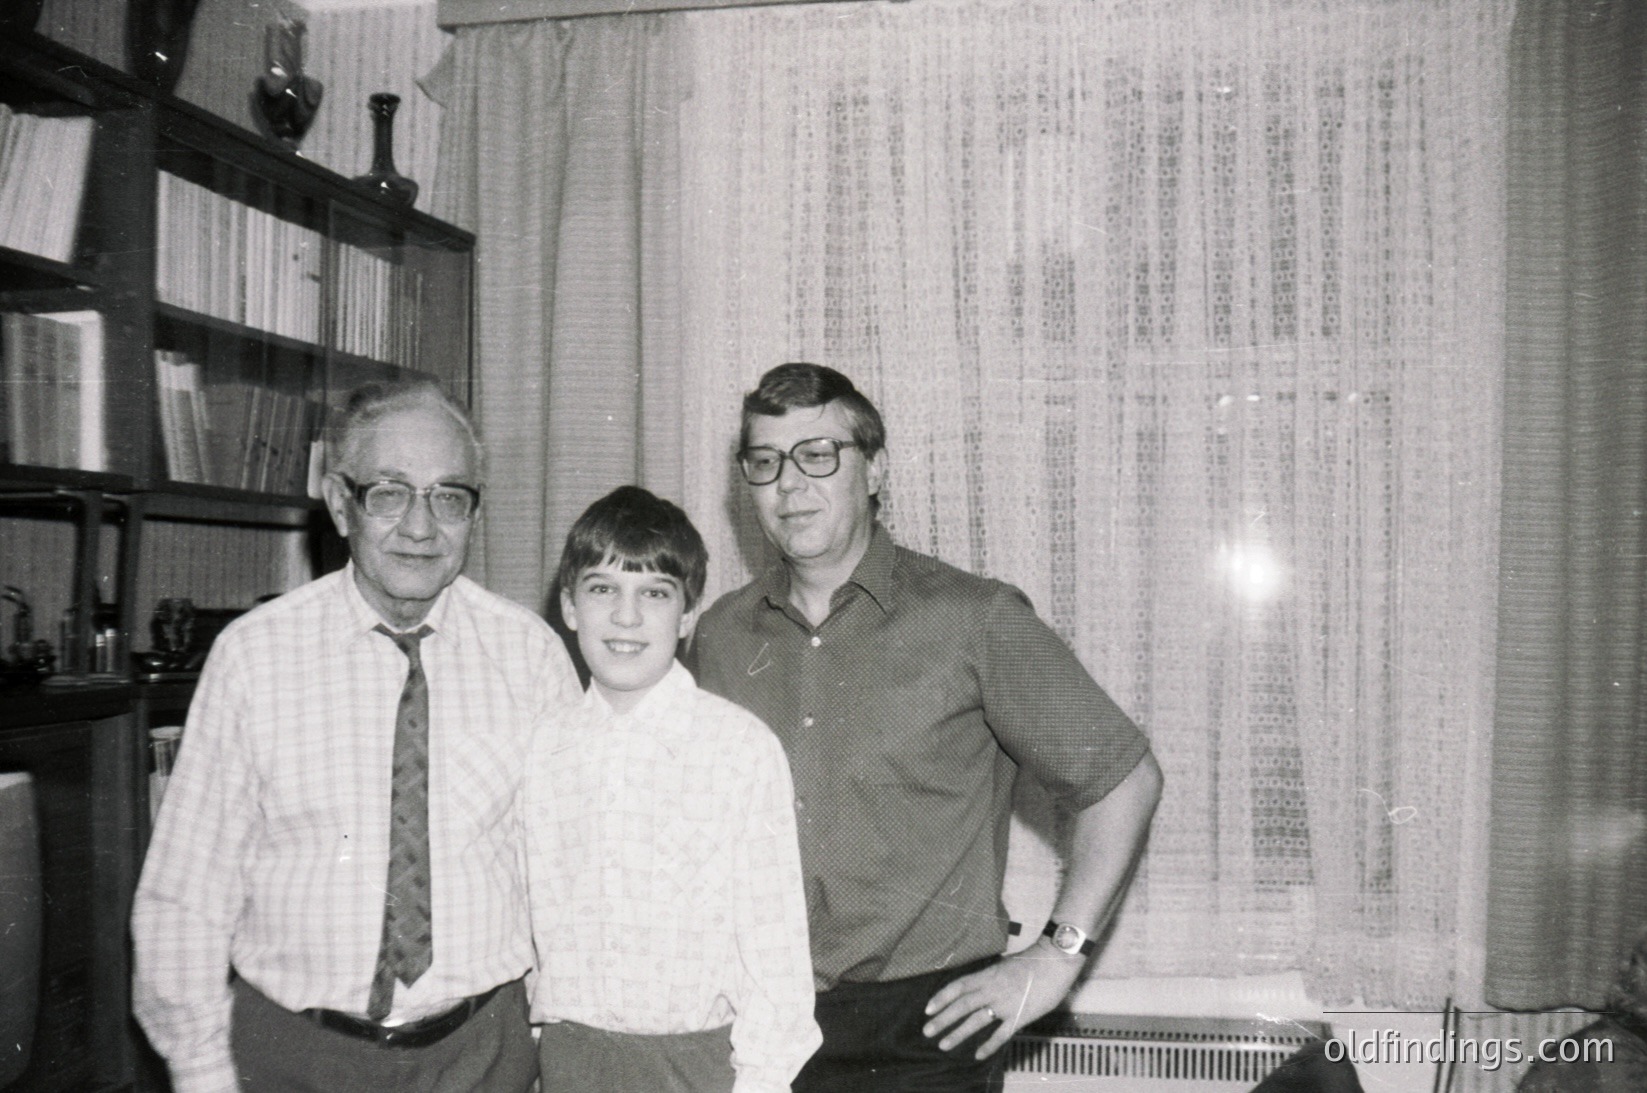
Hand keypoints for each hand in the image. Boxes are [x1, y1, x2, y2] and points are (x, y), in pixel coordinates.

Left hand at [920, 941, 1084, 1058]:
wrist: (1056, 961)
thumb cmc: (1034, 960)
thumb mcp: (1006, 964)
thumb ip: (991, 976)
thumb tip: (979, 984)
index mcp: (988, 974)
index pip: (958, 986)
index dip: (941, 997)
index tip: (928, 1009)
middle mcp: (993, 989)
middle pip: (962, 1005)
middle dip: (943, 1019)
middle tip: (927, 1031)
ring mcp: (1006, 1004)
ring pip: (976, 1021)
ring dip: (958, 1034)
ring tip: (943, 1045)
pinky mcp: (1020, 1016)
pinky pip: (1001, 1034)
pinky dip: (989, 1045)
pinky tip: (978, 1055)